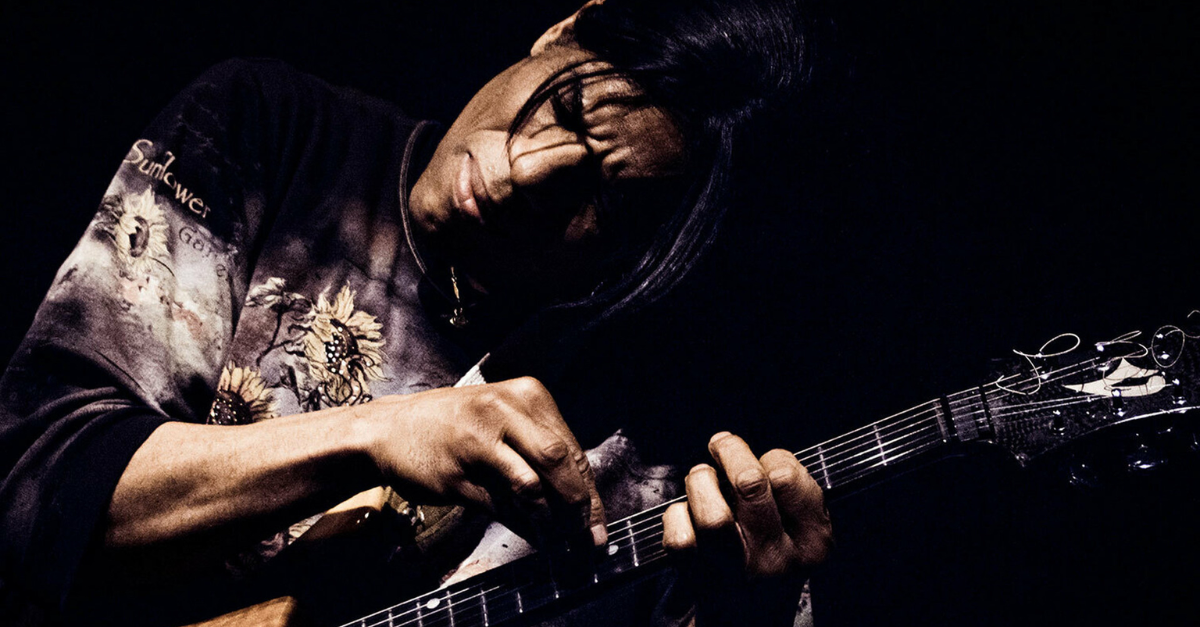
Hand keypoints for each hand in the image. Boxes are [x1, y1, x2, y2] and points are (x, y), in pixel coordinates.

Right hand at [356, 377, 605, 545]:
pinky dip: (523, 528)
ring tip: (560, 543)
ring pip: (531, 487)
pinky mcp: (457, 473)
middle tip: (586, 538)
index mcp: (525, 394)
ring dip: (551, 522)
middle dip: (579, 506)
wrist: (390, 429)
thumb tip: (580, 499)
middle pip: (557, 461)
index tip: (598, 522)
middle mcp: (503, 411)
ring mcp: (478, 441)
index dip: (589, 490)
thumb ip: (538, 448)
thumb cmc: (455, 426)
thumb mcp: (502, 418)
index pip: (570, 447)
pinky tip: (533, 538)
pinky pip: (500, 507)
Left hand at [662, 432, 831, 626]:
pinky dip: (676, 517)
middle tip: (721, 445)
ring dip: (701, 482)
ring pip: (713, 514)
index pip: (786, 476)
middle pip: (749, 484)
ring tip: (703, 479)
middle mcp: (779, 561)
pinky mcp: (703, 584)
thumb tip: (733, 448)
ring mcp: (739, 575)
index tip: (760, 460)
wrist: (751, 619)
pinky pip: (681, 539)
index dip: (768, 456)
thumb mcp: (802, 528)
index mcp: (813, 542)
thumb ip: (787, 488)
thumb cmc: (773, 558)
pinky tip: (686, 516)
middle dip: (729, 451)